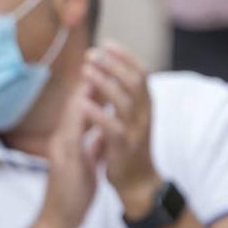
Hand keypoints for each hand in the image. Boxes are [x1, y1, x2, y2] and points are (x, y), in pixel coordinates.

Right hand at [38, 78, 102, 227]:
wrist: (58, 220)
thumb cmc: (72, 196)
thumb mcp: (86, 166)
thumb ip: (92, 148)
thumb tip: (101, 135)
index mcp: (69, 142)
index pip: (82, 110)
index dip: (92, 89)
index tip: (106, 69)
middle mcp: (62, 140)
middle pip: (75, 104)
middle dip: (88, 81)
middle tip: (99, 57)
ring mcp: (60, 147)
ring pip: (72, 112)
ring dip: (83, 89)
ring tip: (96, 68)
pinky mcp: (63, 157)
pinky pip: (72, 130)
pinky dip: (81, 113)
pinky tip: (90, 99)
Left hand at [82, 41, 161, 217]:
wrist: (137, 184)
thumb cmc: (129, 150)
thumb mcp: (129, 120)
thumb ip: (122, 100)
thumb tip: (112, 76)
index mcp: (145, 107)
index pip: (139, 74)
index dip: (124, 57)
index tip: (106, 43)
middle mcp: (144, 116)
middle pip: (132, 82)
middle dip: (113, 64)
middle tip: (92, 52)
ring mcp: (135, 132)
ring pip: (124, 101)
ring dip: (104, 82)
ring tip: (86, 69)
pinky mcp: (124, 149)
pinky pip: (112, 128)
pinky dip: (98, 114)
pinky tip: (83, 103)